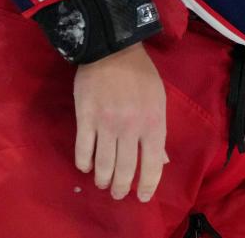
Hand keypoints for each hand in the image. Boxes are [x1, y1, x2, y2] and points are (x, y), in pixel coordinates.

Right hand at [73, 43, 166, 201]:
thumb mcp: (158, 99)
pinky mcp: (85, 118)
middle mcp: (131, 127)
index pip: (152, 164)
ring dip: (102, 179)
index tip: (141, 197)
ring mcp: (107, 123)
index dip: (147, 185)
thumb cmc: (140, 73)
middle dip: (120, 187)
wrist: (113, 47)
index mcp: (153, 121)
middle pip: (125, 170)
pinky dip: (84, 163)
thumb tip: (161, 161)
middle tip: (117, 192)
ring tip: (102, 182)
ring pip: (103, 165)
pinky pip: (83, 150)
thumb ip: (158, 131)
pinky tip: (86, 166)